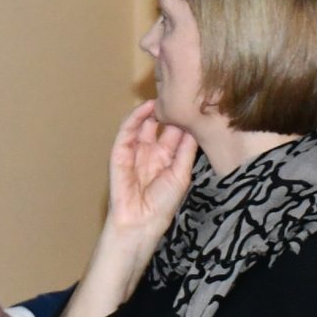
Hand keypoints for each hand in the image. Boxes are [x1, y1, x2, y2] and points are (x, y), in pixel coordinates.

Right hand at [107, 101, 195, 245]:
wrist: (141, 223)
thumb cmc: (163, 205)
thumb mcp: (181, 175)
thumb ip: (186, 151)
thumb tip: (195, 127)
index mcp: (167, 158)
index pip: (176, 133)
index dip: (183, 119)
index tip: (195, 102)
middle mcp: (151, 152)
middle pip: (160, 126)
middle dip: (168, 111)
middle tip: (179, 93)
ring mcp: (135, 151)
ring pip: (143, 125)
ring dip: (151, 110)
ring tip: (164, 95)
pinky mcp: (120, 153)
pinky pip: (127, 132)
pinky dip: (135, 118)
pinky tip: (146, 107)